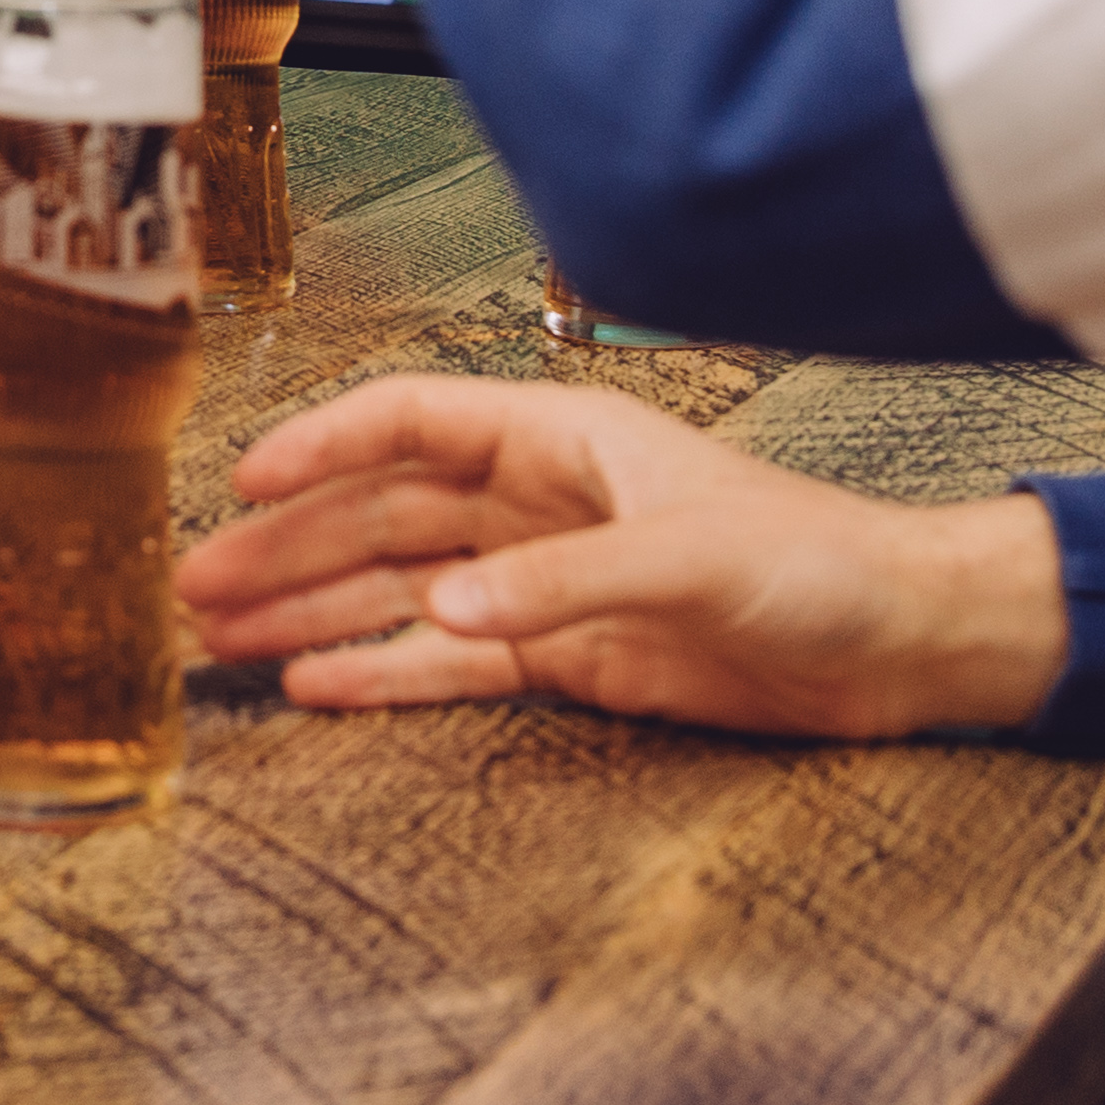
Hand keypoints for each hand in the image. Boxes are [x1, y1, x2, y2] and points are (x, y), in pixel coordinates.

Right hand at [176, 374, 1068, 735]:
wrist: (905, 644)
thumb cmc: (825, 560)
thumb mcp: (689, 556)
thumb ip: (560, 581)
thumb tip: (445, 606)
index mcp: (563, 437)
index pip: (412, 422)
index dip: (324, 444)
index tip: (247, 478)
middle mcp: (541, 500)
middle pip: (384, 512)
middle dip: (290, 543)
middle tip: (199, 579)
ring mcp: (548, 578)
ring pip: (402, 587)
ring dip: (316, 608)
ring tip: (226, 636)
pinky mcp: (571, 653)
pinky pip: (451, 661)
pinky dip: (382, 670)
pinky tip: (316, 682)